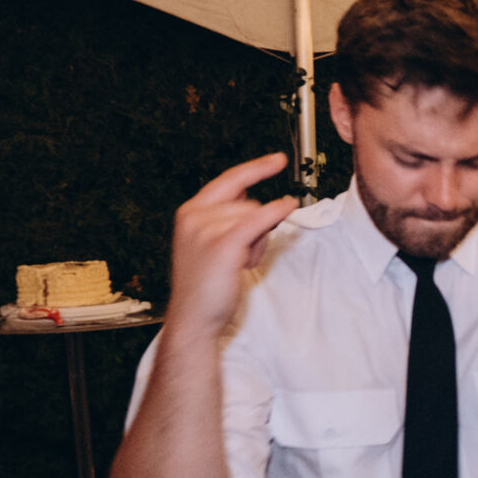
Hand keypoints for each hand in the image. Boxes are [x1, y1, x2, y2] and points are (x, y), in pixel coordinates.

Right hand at [167, 153, 296, 335]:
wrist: (194, 318)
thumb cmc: (206, 286)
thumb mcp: (211, 244)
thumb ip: (228, 220)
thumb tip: (256, 202)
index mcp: (190, 212)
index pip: (229, 180)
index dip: (256, 169)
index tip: (278, 159)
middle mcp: (194, 216)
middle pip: (247, 202)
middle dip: (256, 226)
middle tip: (242, 256)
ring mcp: (206, 228)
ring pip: (254, 215)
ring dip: (258, 240)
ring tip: (239, 264)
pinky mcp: (223, 243)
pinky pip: (259, 219)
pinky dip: (276, 211)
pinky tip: (288, 206)